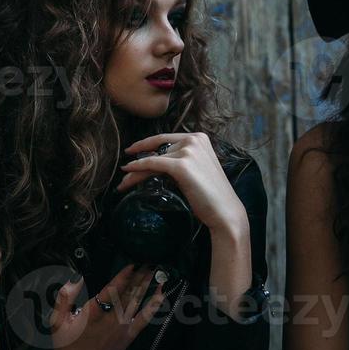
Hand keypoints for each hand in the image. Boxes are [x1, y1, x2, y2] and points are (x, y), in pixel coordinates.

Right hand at [47, 265, 165, 349]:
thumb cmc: (67, 348)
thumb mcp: (56, 322)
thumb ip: (65, 298)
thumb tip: (76, 278)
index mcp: (93, 314)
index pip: (111, 291)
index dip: (124, 276)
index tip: (133, 263)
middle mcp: (111, 319)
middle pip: (128, 293)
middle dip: (140, 275)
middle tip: (150, 258)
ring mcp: (123, 328)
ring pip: (137, 301)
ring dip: (147, 284)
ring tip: (156, 269)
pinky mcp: (129, 336)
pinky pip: (145, 319)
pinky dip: (154, 305)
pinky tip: (161, 293)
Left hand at [116, 133, 247, 235]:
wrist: (225, 211)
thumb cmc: (211, 195)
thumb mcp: (195, 170)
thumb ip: (180, 160)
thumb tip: (153, 160)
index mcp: (199, 138)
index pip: (166, 139)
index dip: (146, 144)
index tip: (132, 150)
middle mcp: (194, 140)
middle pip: (158, 150)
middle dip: (139, 160)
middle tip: (125, 172)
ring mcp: (188, 151)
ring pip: (153, 159)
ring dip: (136, 171)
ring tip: (124, 183)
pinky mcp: (181, 165)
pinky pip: (152, 163)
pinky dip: (138, 167)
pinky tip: (128, 171)